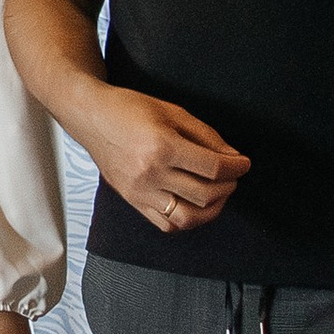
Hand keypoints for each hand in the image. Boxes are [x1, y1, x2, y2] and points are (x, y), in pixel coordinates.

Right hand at [85, 89, 250, 237]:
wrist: (90, 116)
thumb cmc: (128, 109)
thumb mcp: (172, 111)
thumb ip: (205, 135)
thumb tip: (232, 157)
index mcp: (162, 146)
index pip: (214, 168)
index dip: (237, 167)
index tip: (243, 163)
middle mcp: (150, 173)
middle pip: (205, 193)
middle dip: (228, 186)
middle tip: (232, 177)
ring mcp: (139, 191)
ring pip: (188, 216)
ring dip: (211, 209)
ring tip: (216, 195)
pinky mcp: (132, 200)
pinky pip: (166, 224)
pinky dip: (186, 221)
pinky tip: (193, 206)